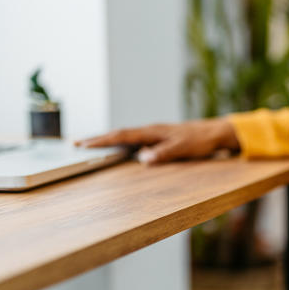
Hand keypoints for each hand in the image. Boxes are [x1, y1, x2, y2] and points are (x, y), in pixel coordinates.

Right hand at [75, 118, 239, 164]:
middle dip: (96, 139)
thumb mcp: (183, 148)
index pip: (122, 136)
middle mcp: (149, 130)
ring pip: (123, 136)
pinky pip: (132, 140)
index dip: (102, 140)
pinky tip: (114, 148)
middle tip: (74, 144)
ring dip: (105, 140)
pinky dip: (118, 143)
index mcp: (152, 132)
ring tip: (86, 145)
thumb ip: (163, 153)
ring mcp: (151, 134)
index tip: (84, 145)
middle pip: (117, 134)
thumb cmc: (199, 141)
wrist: (213, 132)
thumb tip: (142, 158)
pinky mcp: (156, 138)